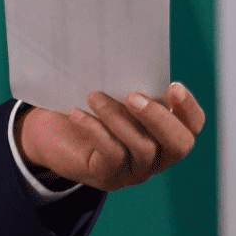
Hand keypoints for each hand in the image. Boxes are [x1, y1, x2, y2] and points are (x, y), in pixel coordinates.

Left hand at [17, 83, 206, 191]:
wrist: (44, 131)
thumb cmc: (82, 105)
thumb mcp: (109, 92)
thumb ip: (127, 84)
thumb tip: (129, 60)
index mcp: (163, 132)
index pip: (192, 125)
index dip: (188, 108)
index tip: (173, 86)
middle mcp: (156, 156)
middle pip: (179, 144)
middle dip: (159, 118)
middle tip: (132, 96)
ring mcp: (134, 169)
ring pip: (142, 147)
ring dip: (118, 118)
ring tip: (94, 96)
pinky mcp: (107, 175)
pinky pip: (111, 154)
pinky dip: (96, 130)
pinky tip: (76, 114)